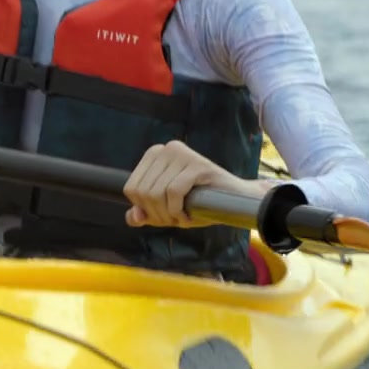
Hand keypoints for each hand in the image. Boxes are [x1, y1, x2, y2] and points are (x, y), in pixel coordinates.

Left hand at [122, 140, 265, 227]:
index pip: (131, 188)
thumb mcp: (166, 210)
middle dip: (158, 215)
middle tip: (177, 219)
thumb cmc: (199, 204)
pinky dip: (178, 211)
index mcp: (154, 155)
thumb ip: (145, 213)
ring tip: (184, 217)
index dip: (145, 209)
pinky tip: (189, 216)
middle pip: (143, 192)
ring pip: (157, 193)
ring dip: (169, 215)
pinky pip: (174, 192)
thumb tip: (133, 217)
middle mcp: (165, 149)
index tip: (165, 216)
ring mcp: (182, 154)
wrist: (236, 201)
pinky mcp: (198, 163)